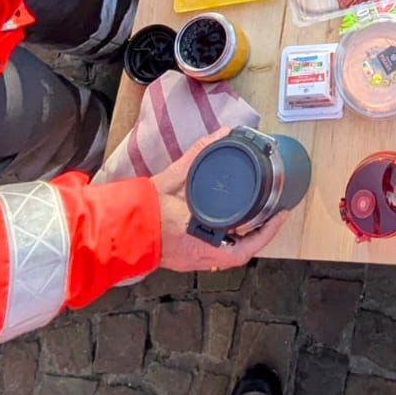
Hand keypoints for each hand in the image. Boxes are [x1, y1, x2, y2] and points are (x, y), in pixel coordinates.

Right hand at [153, 131, 284, 270]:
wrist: (115, 229)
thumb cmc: (142, 209)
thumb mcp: (174, 178)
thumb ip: (199, 154)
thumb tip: (222, 133)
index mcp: (199, 239)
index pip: (243, 247)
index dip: (267, 233)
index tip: (281, 215)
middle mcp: (198, 255)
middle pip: (239, 254)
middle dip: (258, 237)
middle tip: (272, 217)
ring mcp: (190, 261)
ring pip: (226, 256)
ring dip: (242, 241)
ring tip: (256, 220)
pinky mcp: (182, 259)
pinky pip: (213, 255)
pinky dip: (225, 242)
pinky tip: (228, 228)